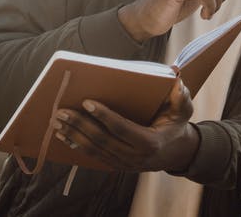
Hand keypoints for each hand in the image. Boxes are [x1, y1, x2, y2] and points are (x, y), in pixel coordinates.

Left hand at [52, 79, 198, 172]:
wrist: (176, 152)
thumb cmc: (176, 125)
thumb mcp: (183, 111)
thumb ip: (181, 96)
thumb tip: (175, 75)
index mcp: (149, 142)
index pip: (122, 129)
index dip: (104, 116)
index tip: (87, 102)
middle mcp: (134, 157)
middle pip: (102, 141)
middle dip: (80, 125)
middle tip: (62, 111)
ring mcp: (123, 164)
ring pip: (94, 150)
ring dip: (73, 135)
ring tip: (57, 121)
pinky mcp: (115, 165)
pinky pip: (93, 156)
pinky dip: (76, 145)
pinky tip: (63, 135)